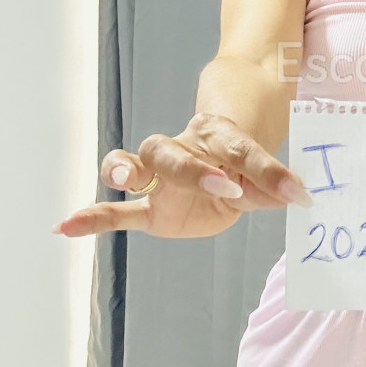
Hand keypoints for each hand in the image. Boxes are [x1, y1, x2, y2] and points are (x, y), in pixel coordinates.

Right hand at [52, 112, 312, 239]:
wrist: (225, 153)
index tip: (293, 191)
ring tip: (126, 178)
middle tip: (226, 186)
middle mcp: (186, 150)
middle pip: (176, 152)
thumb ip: (275, 185)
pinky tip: (65, 227)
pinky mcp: (152, 209)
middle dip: (195, 170)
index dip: (267, 171)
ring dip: (129, 168)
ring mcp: (163, 177)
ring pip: (140, 161)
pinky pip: (117, 212)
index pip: (244, 152)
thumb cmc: (244, 161)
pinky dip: (93, 218)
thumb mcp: (267, 173)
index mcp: (222, 139)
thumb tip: (300, 198)